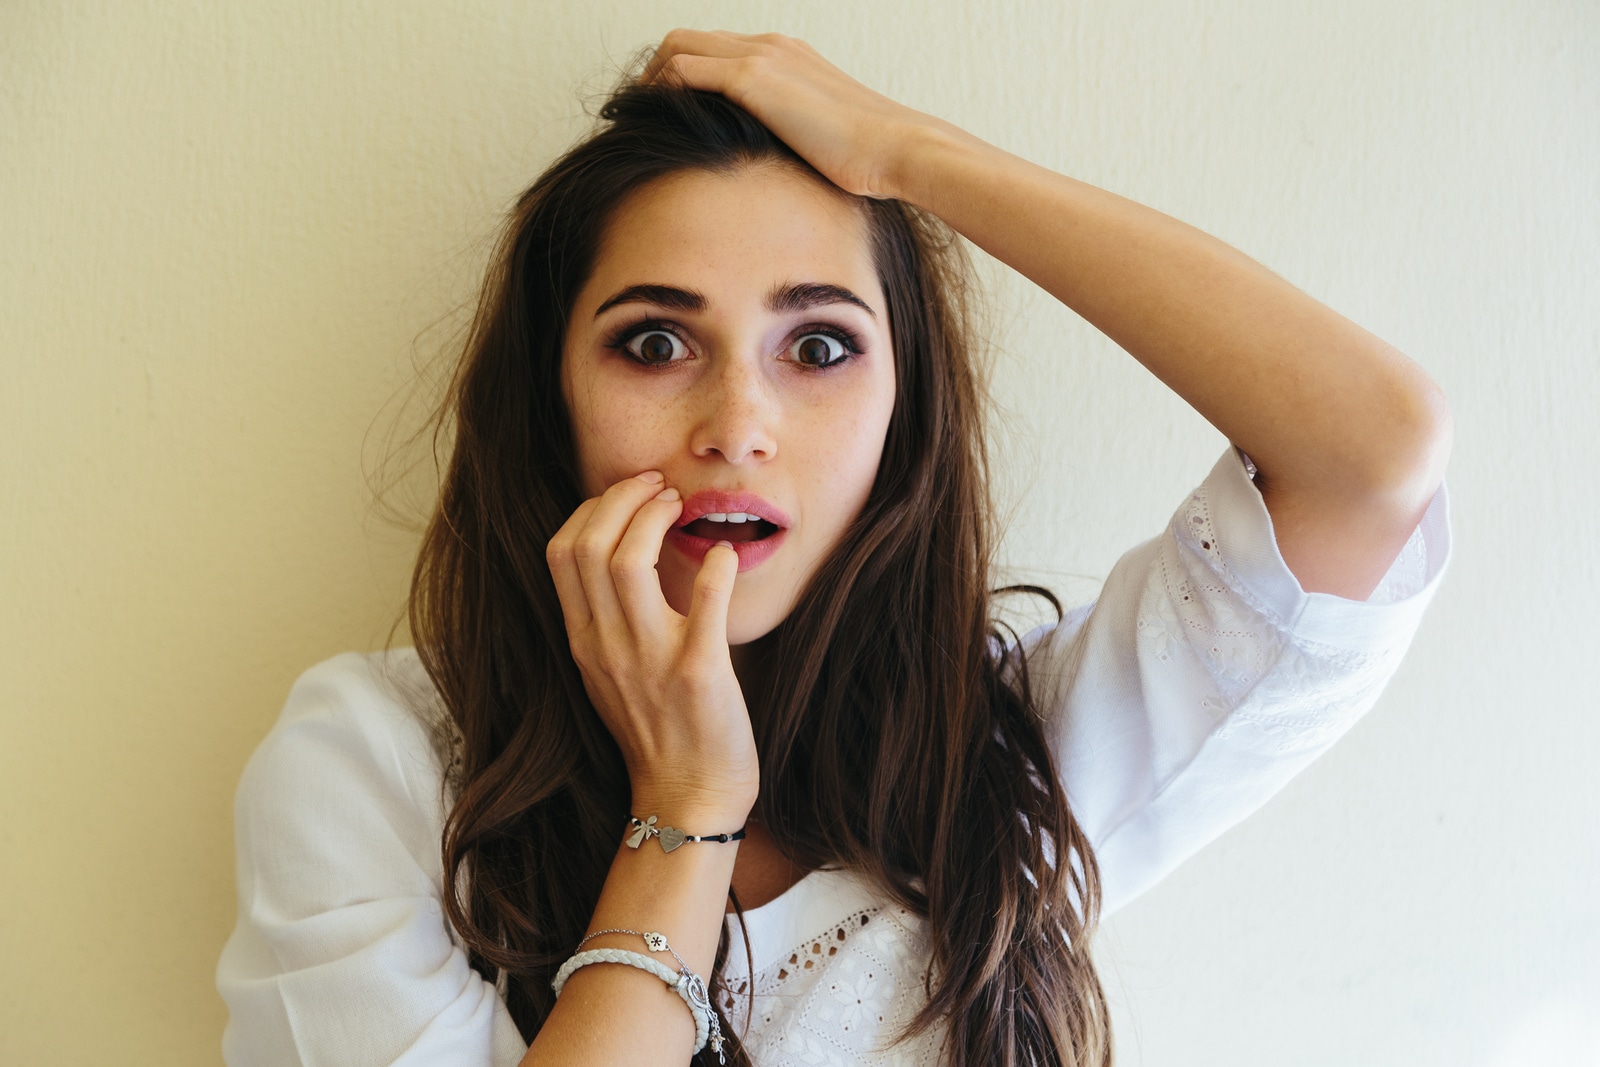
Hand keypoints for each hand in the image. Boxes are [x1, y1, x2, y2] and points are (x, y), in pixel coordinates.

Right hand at [546, 471, 757, 823]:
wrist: (687, 799)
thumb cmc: (658, 731)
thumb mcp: (610, 672)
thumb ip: (608, 619)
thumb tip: (622, 554)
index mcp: (584, 642)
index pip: (562, 552)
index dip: (591, 509)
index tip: (626, 495)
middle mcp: (606, 647)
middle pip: (590, 545)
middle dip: (623, 498)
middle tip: (659, 488)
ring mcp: (650, 660)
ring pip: (628, 562)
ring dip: (655, 518)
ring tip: (681, 506)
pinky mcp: (698, 673)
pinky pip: (704, 603)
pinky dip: (716, 567)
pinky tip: (725, 556)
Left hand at [643, 29, 944, 198]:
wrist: (899, 149)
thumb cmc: (874, 160)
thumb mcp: (826, 145)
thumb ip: (796, 145)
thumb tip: (779, 179)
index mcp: (788, 58)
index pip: (716, 50)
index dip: (682, 76)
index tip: (663, 113)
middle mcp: (770, 47)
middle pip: (686, 39)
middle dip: (655, 74)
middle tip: (636, 115)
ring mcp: (761, 57)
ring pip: (677, 47)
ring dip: (648, 82)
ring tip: (631, 121)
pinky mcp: (753, 80)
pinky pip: (683, 71)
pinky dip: (658, 93)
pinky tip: (648, 125)